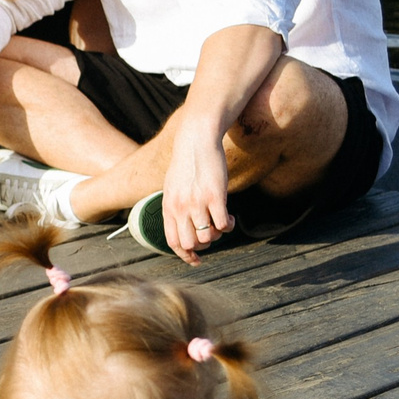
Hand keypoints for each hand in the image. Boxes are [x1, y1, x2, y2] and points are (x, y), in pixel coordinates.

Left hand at [162, 131, 231, 264]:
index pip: (172, 242)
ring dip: (218, 234)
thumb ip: (175, 207)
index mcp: (168, 207)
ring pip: (208, 237)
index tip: (196, 259)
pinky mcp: (215, 196)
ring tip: (221, 222)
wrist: (196, 139)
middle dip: (204, 245)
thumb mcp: (172, 186)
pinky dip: (229, 226)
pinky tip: (230, 217)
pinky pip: (223, 224)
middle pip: (191, 243)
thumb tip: (183, 226)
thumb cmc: (187, 163)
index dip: (185, 255)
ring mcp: (197, 203)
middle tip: (212, 233)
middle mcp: (180, 208)